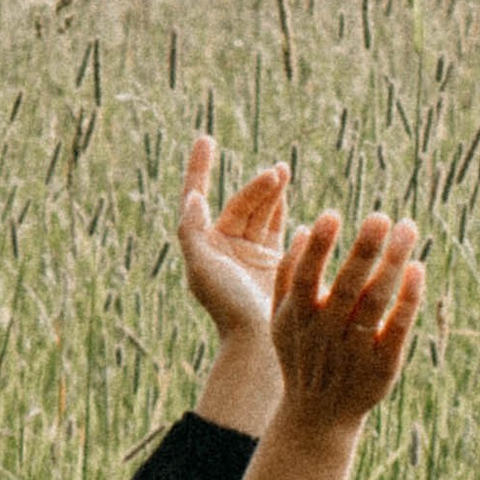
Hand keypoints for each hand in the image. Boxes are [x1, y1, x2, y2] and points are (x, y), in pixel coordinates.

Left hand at [177, 135, 289, 339]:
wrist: (259, 339)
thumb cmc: (226, 307)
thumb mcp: (201, 269)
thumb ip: (191, 232)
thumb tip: (191, 197)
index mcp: (202, 246)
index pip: (197, 198)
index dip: (199, 169)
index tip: (205, 140)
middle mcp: (223, 246)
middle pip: (238, 203)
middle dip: (255, 186)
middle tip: (276, 173)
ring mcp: (249, 252)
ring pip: (259, 210)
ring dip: (269, 190)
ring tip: (282, 171)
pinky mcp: (273, 259)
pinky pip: (276, 224)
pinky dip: (281, 207)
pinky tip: (288, 193)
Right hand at [269, 208, 424, 429]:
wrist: (318, 416)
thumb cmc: (301, 354)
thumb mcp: (280, 319)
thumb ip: (286, 275)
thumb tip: (305, 229)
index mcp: (298, 317)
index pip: (305, 277)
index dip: (318, 248)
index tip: (332, 215)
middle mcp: (325, 333)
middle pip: (347, 286)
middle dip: (364, 250)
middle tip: (382, 217)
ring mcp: (355, 350)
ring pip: (376, 302)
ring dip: (393, 263)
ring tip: (407, 228)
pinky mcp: (383, 364)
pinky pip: (398, 327)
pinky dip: (408, 299)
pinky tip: (417, 269)